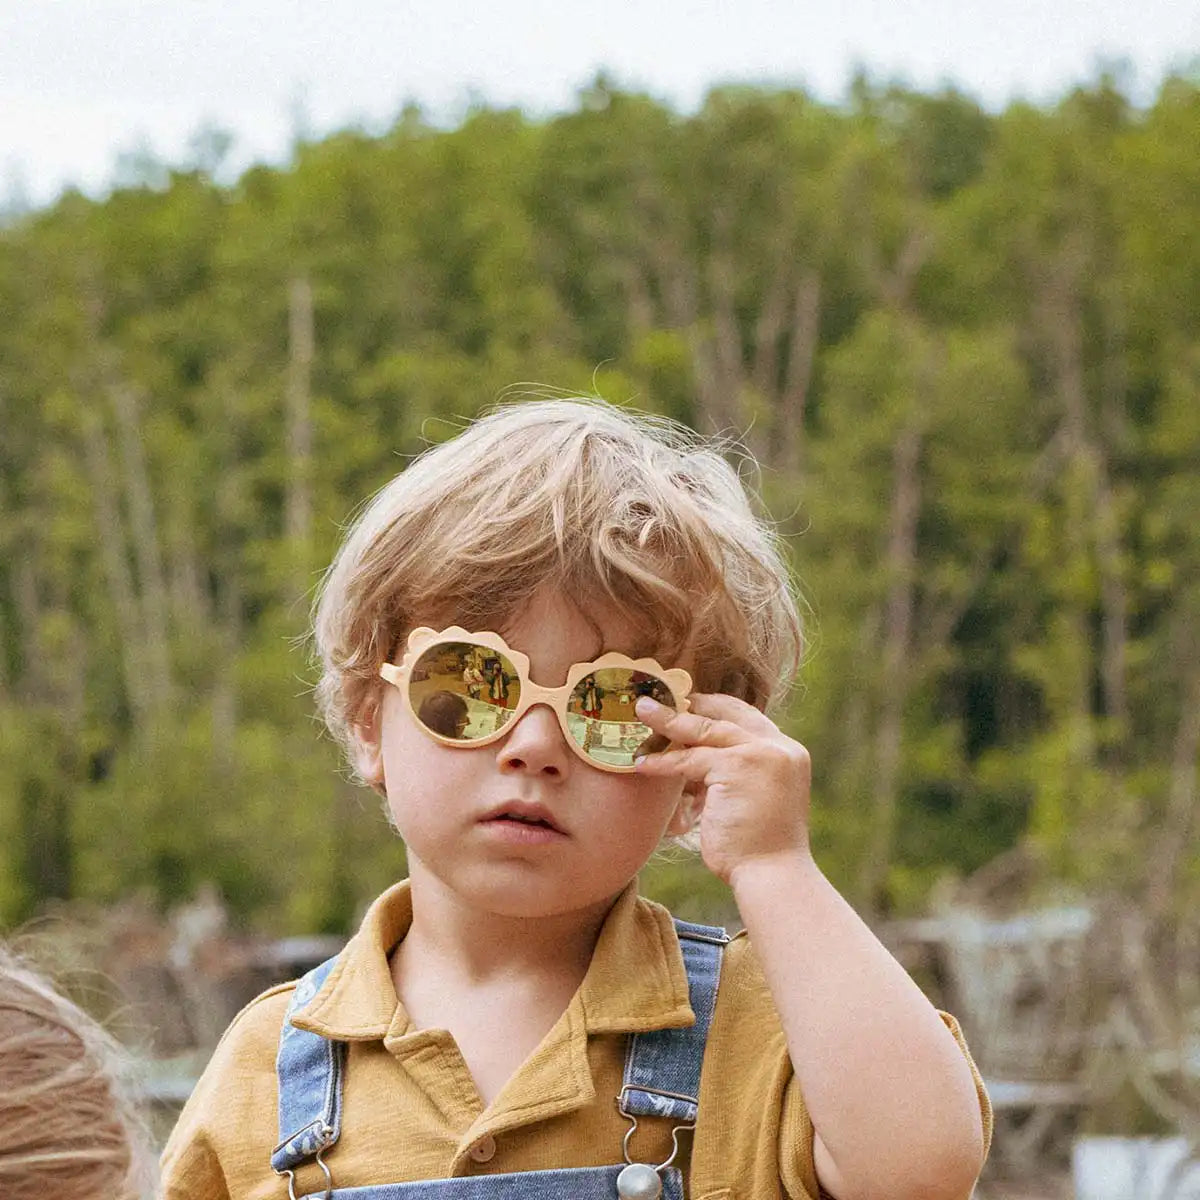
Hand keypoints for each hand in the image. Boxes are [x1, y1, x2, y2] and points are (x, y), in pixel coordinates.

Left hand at [634, 694, 811, 882]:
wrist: (773, 874)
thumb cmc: (760, 847)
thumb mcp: (756, 796)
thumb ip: (738, 772)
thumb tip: (698, 756)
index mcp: (788, 752)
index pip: (747, 717)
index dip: (716, 707)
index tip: (689, 703)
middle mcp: (778, 747)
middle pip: (725, 715)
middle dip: (689, 705)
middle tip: (658, 700)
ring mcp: (759, 754)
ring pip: (703, 731)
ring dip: (668, 720)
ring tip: (641, 711)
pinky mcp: (735, 768)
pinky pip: (689, 760)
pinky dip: (663, 762)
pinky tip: (642, 764)